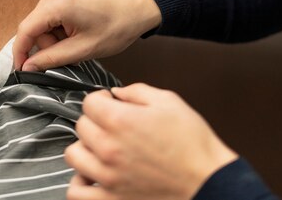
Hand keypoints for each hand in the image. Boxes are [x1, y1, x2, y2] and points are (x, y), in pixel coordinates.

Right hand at [13, 0, 160, 70]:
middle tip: (71, 53)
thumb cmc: (118, 26)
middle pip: (35, 25)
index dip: (21, 53)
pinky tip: (78, 27)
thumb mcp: (84, 49)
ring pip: (42, 19)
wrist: (140, 5)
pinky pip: (51, 9)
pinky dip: (59, 23)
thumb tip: (27, 67)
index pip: (26, 30)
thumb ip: (52, 59)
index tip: (21, 70)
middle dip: (48, 44)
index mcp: (59, 2)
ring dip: (55, 34)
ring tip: (78, 39)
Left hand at [65, 83, 237, 199]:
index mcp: (121, 121)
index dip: (100, 98)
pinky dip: (79, 182)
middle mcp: (109, 148)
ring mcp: (107, 177)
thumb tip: (117, 93)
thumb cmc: (192, 143)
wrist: (208, 181)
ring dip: (84, 147)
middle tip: (111, 123)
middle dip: (95, 120)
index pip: (88, 102)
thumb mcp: (168, 101)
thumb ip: (136, 91)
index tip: (108, 102)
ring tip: (100, 147)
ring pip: (73, 154)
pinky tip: (92, 174)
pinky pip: (76, 192)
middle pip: (81, 126)